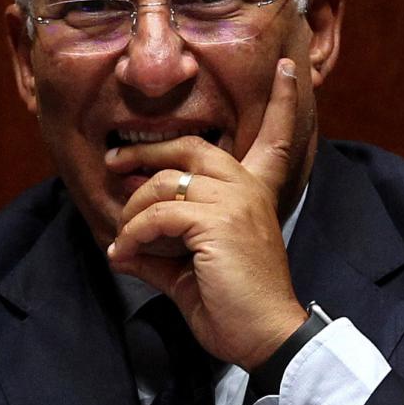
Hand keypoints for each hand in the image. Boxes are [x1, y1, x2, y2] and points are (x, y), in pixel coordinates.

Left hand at [105, 59, 305, 369]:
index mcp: (254, 192)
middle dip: (143, 153)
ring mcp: (234, 200)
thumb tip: (120, 246)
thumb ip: (159, 248)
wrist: (264, 336)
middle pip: (186, 147)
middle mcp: (247, 187)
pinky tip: (125, 256)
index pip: (275, 136)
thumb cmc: (232, 306)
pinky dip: (132, 237)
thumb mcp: (190, 269)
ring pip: (161, 185)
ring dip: (131, 214)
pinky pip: (155, 216)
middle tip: (113, 165)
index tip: (290, 68)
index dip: (284, 100)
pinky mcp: (217, 221)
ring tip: (124, 243)